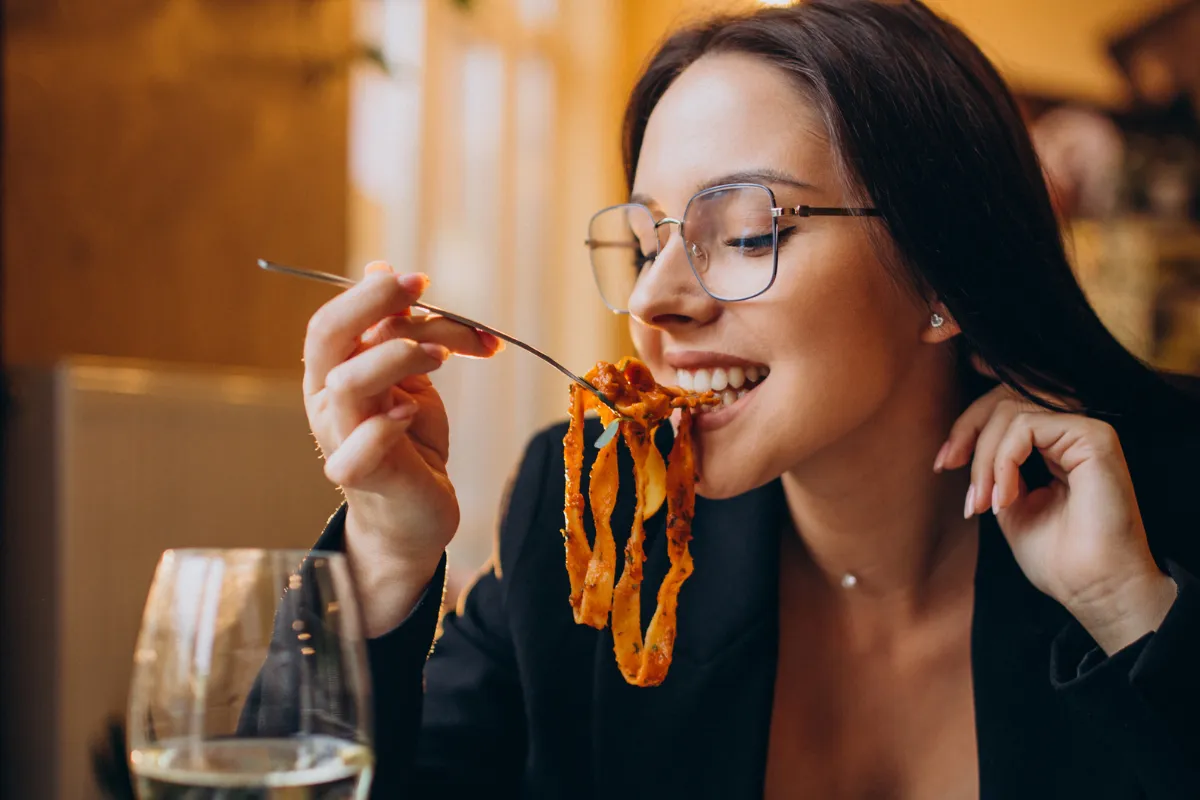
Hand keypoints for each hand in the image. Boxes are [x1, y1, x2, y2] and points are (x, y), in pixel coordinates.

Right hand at [304, 262, 502, 632]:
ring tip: (441, 357)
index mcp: (334, 371)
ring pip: (346, 383)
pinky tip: (411, 414)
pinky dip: (384, 425)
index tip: (420, 280)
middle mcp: (328, 401)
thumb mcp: (412, 376)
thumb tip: (381, 267)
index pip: (334, 319)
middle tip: (423, 290)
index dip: (372, 292)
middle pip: (328, 338)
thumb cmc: (411, 442)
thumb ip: (397, 329)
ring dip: (395, 356)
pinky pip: (357, 450)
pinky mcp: (361, 478)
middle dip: (374, 304)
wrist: (415, 514)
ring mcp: (339, 440)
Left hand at [936, 385, 1176, 652]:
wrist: (1093, 589)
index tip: (942, 463)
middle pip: (1003, 400)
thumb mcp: (1010, 506)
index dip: (966, 429)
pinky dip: (1003, 461)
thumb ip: (995, 472)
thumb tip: (966, 449)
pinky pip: (1027, 426)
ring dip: (984, 458)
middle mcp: (1072, 434)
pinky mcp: (1093, 436)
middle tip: (947, 466)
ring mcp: (1085, 431)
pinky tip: (1004, 497)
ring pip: (1010, 412)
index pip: (1005, 413)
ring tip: (984, 501)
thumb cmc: (1059, 559)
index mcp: (1056, 448)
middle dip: (966, 431)